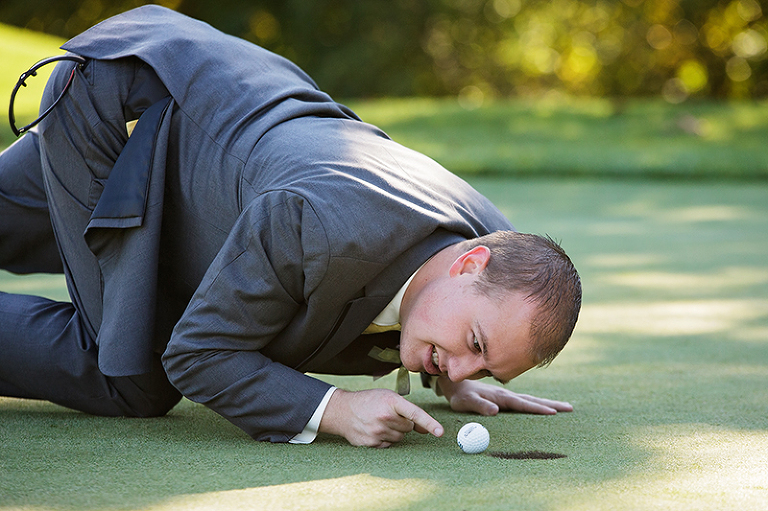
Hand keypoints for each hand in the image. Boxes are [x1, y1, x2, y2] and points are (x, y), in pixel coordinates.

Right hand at [319, 388, 443, 447]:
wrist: (342, 410)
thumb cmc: (369, 401)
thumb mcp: (389, 398)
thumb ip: (409, 412)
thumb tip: (427, 430)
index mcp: (391, 401)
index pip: (415, 414)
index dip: (429, 423)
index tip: (440, 433)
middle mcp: (385, 417)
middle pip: (408, 428)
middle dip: (403, 423)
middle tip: (388, 415)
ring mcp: (377, 431)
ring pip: (400, 438)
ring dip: (394, 431)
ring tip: (380, 422)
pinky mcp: (371, 443)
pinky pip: (389, 445)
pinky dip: (385, 439)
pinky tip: (375, 430)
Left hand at [437, 378, 572, 415]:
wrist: (453, 382)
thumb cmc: (459, 395)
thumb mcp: (466, 402)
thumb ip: (479, 406)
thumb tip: (495, 411)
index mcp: (500, 397)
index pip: (523, 404)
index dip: (538, 409)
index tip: (554, 413)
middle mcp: (506, 395)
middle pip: (533, 400)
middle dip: (552, 404)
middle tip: (571, 409)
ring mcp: (507, 395)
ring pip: (531, 399)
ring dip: (548, 403)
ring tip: (565, 407)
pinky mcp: (505, 397)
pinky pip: (525, 400)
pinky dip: (538, 403)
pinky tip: (544, 405)